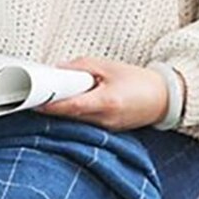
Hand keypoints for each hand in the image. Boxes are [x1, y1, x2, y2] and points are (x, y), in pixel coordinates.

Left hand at [36, 57, 173, 130]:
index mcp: (106, 102)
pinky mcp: (106, 131)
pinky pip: (85, 123)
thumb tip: (58, 69)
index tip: (35, 100)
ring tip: (55, 95)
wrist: (163, 99)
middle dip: (53, 105)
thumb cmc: (140, 82)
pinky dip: (76, 114)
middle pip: (69, 115)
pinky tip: (74, 103)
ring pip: (75, 121)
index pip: (72, 106)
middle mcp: (104, 120)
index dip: (51, 104)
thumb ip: (82, 66)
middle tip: (36, 93)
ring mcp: (105, 129)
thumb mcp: (110, 67)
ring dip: (64, 109)